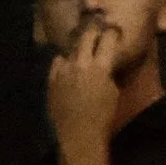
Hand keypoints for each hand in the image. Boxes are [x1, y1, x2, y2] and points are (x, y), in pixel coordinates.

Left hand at [46, 19, 122, 150]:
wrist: (78, 134)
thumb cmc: (103, 115)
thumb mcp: (113, 90)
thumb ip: (108, 70)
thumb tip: (107, 60)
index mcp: (100, 67)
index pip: (108, 38)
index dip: (112, 31)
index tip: (114, 30)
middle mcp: (80, 65)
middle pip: (85, 36)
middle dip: (93, 30)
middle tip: (96, 30)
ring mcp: (62, 72)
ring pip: (69, 48)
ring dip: (77, 46)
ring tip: (81, 47)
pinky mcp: (51, 80)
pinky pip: (57, 62)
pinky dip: (64, 60)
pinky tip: (68, 64)